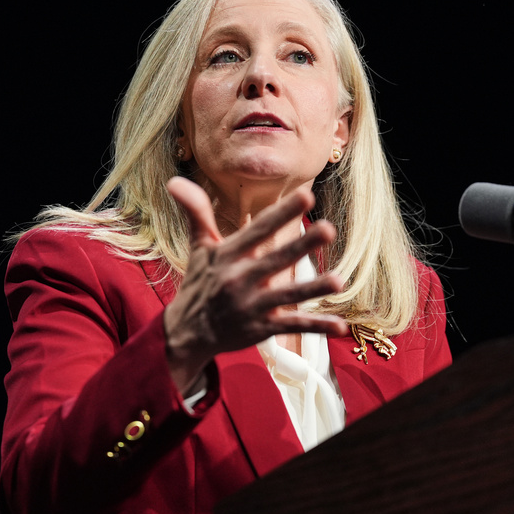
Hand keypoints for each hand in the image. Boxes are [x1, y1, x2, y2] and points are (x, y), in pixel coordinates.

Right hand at [162, 177, 347, 392]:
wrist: (187, 333)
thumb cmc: (200, 283)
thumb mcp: (199, 248)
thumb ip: (196, 213)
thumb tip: (173, 180)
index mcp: (229, 256)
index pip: (259, 230)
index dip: (281, 213)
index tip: (305, 196)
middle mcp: (240, 279)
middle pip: (276, 260)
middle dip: (302, 245)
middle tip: (328, 228)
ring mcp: (251, 307)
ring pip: (287, 296)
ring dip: (313, 289)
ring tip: (339, 280)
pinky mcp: (261, 330)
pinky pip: (291, 326)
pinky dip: (316, 327)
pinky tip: (340, 325)